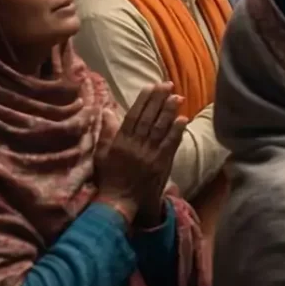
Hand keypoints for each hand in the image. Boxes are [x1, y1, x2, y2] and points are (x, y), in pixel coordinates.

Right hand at [94, 84, 185, 228]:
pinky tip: (183, 118)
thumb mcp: (102, 154)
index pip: (132, 116)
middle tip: (167, 84)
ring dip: (169, 111)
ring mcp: (148, 154)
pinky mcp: (160, 163)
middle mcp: (134, 145)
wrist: (119, 201)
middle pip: (148, 119)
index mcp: (120, 142)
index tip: (151, 86)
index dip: (143, 100)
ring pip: (159, 128)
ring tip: (177, 96)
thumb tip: (107, 111)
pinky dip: (176, 131)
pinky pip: (169, 144)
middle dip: (158, 100)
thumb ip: (106, 133)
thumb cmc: (110, 177)